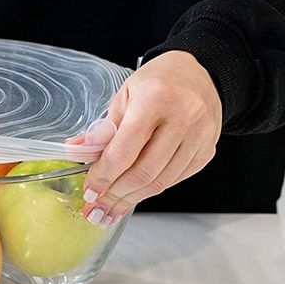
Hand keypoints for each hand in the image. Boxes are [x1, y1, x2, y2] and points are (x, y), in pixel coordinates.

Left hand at [75, 51, 221, 224]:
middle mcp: (182, 119)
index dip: (104, 176)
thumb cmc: (158, 82)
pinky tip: (133, 196)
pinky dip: (151, 190)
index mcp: (155, 99)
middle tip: (96, 210)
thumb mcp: (124, 95)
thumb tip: (77, 152)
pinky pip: (175, 180)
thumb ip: (103, 127)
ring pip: (161, 182)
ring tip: (110, 210)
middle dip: (115, 195)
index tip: (89, 191)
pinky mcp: (207, 151)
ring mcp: (199, 137)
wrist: (199, 73)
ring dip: (132, 200)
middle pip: (144, 172)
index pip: (125, 150)